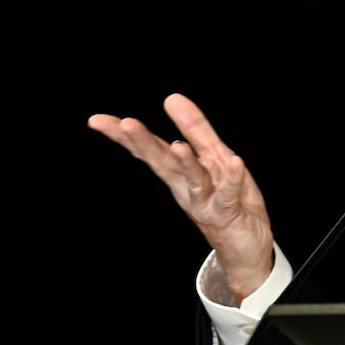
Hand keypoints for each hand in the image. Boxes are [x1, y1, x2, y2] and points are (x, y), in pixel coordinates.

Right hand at [88, 93, 273, 303]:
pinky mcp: (229, 212)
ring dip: (185, 162)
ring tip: (177, 145)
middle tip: (125, 124)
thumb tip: (172, 97)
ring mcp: (206, 201)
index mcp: (179, 173)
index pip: (150, 150)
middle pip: (162, 163)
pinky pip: (231, 194)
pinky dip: (233, 179)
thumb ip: (195, 129)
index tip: (97, 120)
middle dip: (145, 144)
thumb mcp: (214, 157)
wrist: (247, 246)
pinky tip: (237, 162)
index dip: (124, 135)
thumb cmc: (227, 198)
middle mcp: (187, 188)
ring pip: (193, 179)